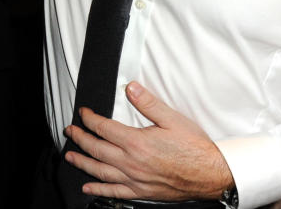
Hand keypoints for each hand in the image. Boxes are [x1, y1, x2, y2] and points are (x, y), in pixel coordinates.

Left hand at [64, 81, 233, 201]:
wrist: (210, 174)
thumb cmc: (194, 146)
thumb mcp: (172, 118)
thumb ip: (148, 103)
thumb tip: (130, 88)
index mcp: (136, 142)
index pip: (103, 128)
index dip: (90, 119)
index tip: (83, 113)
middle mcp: (131, 163)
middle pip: (97, 149)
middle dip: (80, 138)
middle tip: (70, 130)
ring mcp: (134, 180)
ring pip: (100, 171)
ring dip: (83, 162)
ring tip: (70, 156)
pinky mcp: (141, 192)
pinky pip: (114, 192)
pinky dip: (99, 190)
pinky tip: (88, 188)